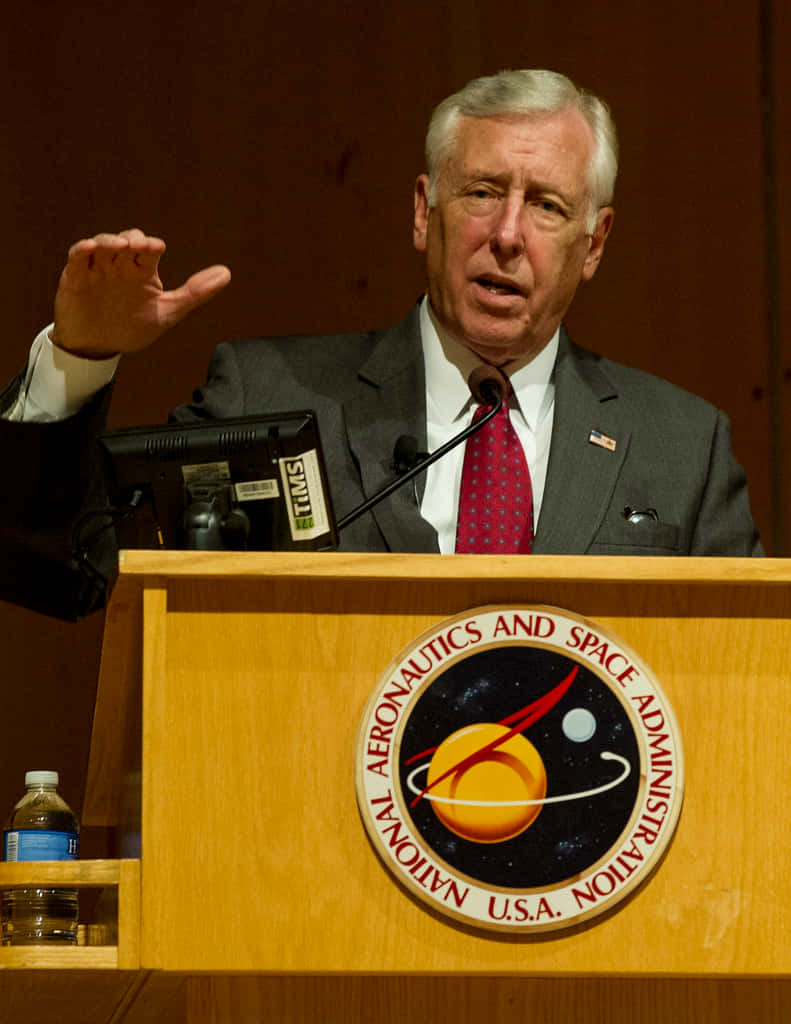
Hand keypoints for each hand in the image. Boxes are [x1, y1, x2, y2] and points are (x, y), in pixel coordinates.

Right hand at [52, 228, 230, 357]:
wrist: (98, 348)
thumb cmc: (131, 327)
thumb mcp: (167, 312)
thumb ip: (195, 293)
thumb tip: (227, 273)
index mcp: (142, 271)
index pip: (148, 250)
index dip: (151, 245)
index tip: (158, 247)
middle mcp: (120, 265)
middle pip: (126, 241)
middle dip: (133, 239)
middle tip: (140, 245)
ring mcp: (97, 268)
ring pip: (102, 244)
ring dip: (110, 240)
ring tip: (120, 245)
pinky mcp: (76, 277)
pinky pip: (77, 257)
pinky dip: (83, 250)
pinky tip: (90, 248)